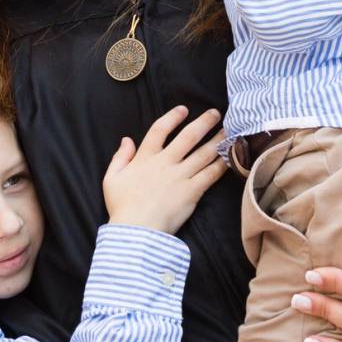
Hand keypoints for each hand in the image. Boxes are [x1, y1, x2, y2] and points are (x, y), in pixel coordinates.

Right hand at [102, 105, 225, 233]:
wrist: (137, 231)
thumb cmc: (122, 207)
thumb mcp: (111, 179)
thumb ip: (119, 157)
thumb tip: (127, 140)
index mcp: (145, 158)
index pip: (160, 129)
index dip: (172, 117)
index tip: (184, 109)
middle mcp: (165, 162)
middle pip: (188, 136)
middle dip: (204, 122)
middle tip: (215, 113)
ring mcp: (181, 176)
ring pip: (203, 153)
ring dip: (217, 139)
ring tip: (228, 130)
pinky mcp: (192, 191)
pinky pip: (210, 174)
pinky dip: (222, 164)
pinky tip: (230, 156)